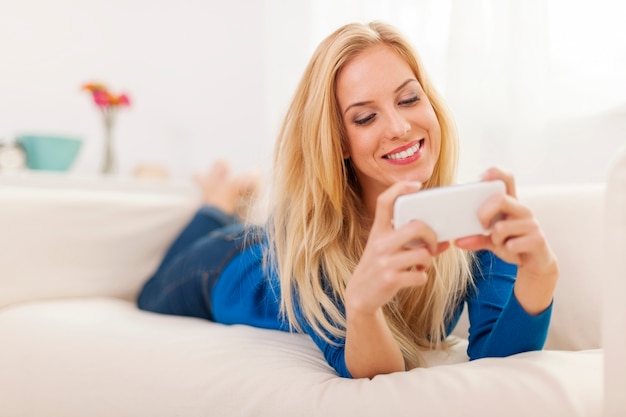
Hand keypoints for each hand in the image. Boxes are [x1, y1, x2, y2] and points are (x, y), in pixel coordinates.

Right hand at [345, 181, 449, 314]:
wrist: (360, 295)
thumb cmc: (379, 267)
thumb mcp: (387, 249)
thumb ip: (411, 242)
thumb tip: (444, 242)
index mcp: (378, 231)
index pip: (385, 202)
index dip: (400, 188)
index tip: (416, 185)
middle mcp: (380, 243)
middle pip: (416, 226)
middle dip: (431, 235)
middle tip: (432, 244)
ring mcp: (385, 262)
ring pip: (423, 253)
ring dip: (428, 261)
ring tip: (421, 264)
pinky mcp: (391, 280)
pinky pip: (420, 275)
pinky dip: (422, 277)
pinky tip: (414, 276)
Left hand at [454, 168, 556, 276]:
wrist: (537, 264)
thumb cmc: (513, 245)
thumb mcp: (491, 240)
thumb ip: (476, 238)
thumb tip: (458, 241)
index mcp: (511, 204)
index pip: (507, 179)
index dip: (495, 174)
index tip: (481, 178)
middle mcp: (522, 210)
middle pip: (501, 199)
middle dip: (484, 213)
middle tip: (482, 225)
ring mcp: (532, 224)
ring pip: (502, 226)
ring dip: (495, 238)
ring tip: (502, 242)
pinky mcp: (538, 239)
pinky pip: (512, 244)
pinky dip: (507, 249)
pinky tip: (513, 250)